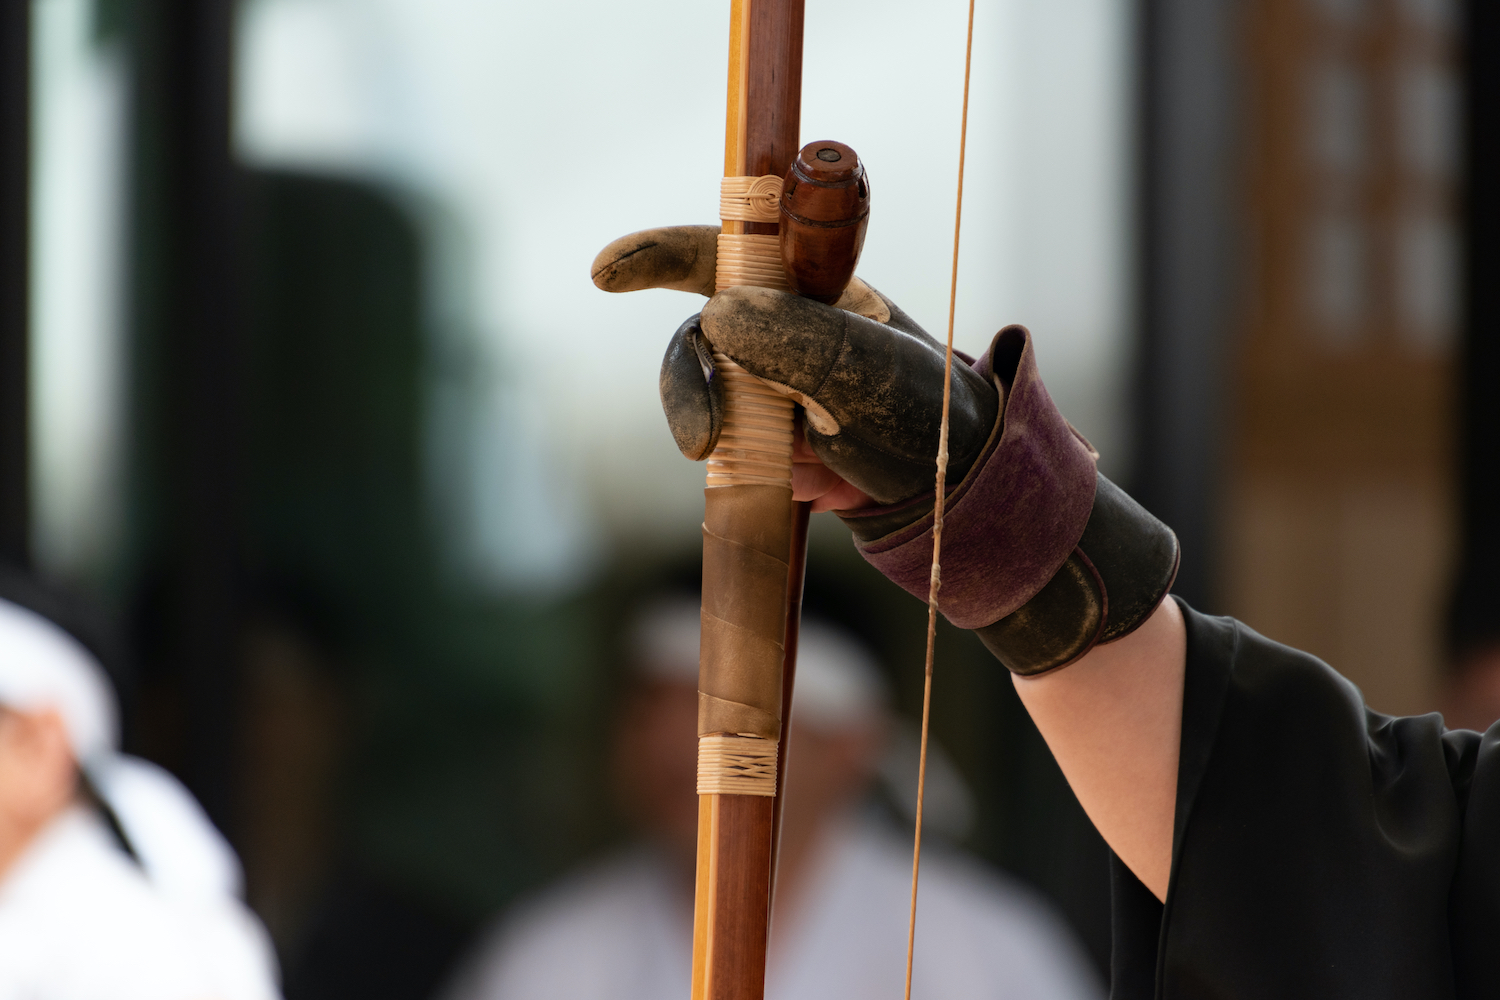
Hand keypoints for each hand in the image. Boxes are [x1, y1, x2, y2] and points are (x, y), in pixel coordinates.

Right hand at [593, 226, 999, 508]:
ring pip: (701, 393)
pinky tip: (787, 480)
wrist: (947, 494)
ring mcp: (766, 383)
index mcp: (810, 287)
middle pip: (697, 333)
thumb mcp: (872, 374)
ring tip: (755, 465)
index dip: (660, 250)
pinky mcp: (762, 437)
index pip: (728, 250)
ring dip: (710, 429)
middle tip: (700, 443)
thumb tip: (715, 314)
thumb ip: (801, 339)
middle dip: (687, 383)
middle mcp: (779, 326)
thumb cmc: (925, 416)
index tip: (605, 272)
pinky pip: (720, 443)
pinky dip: (735, 464)